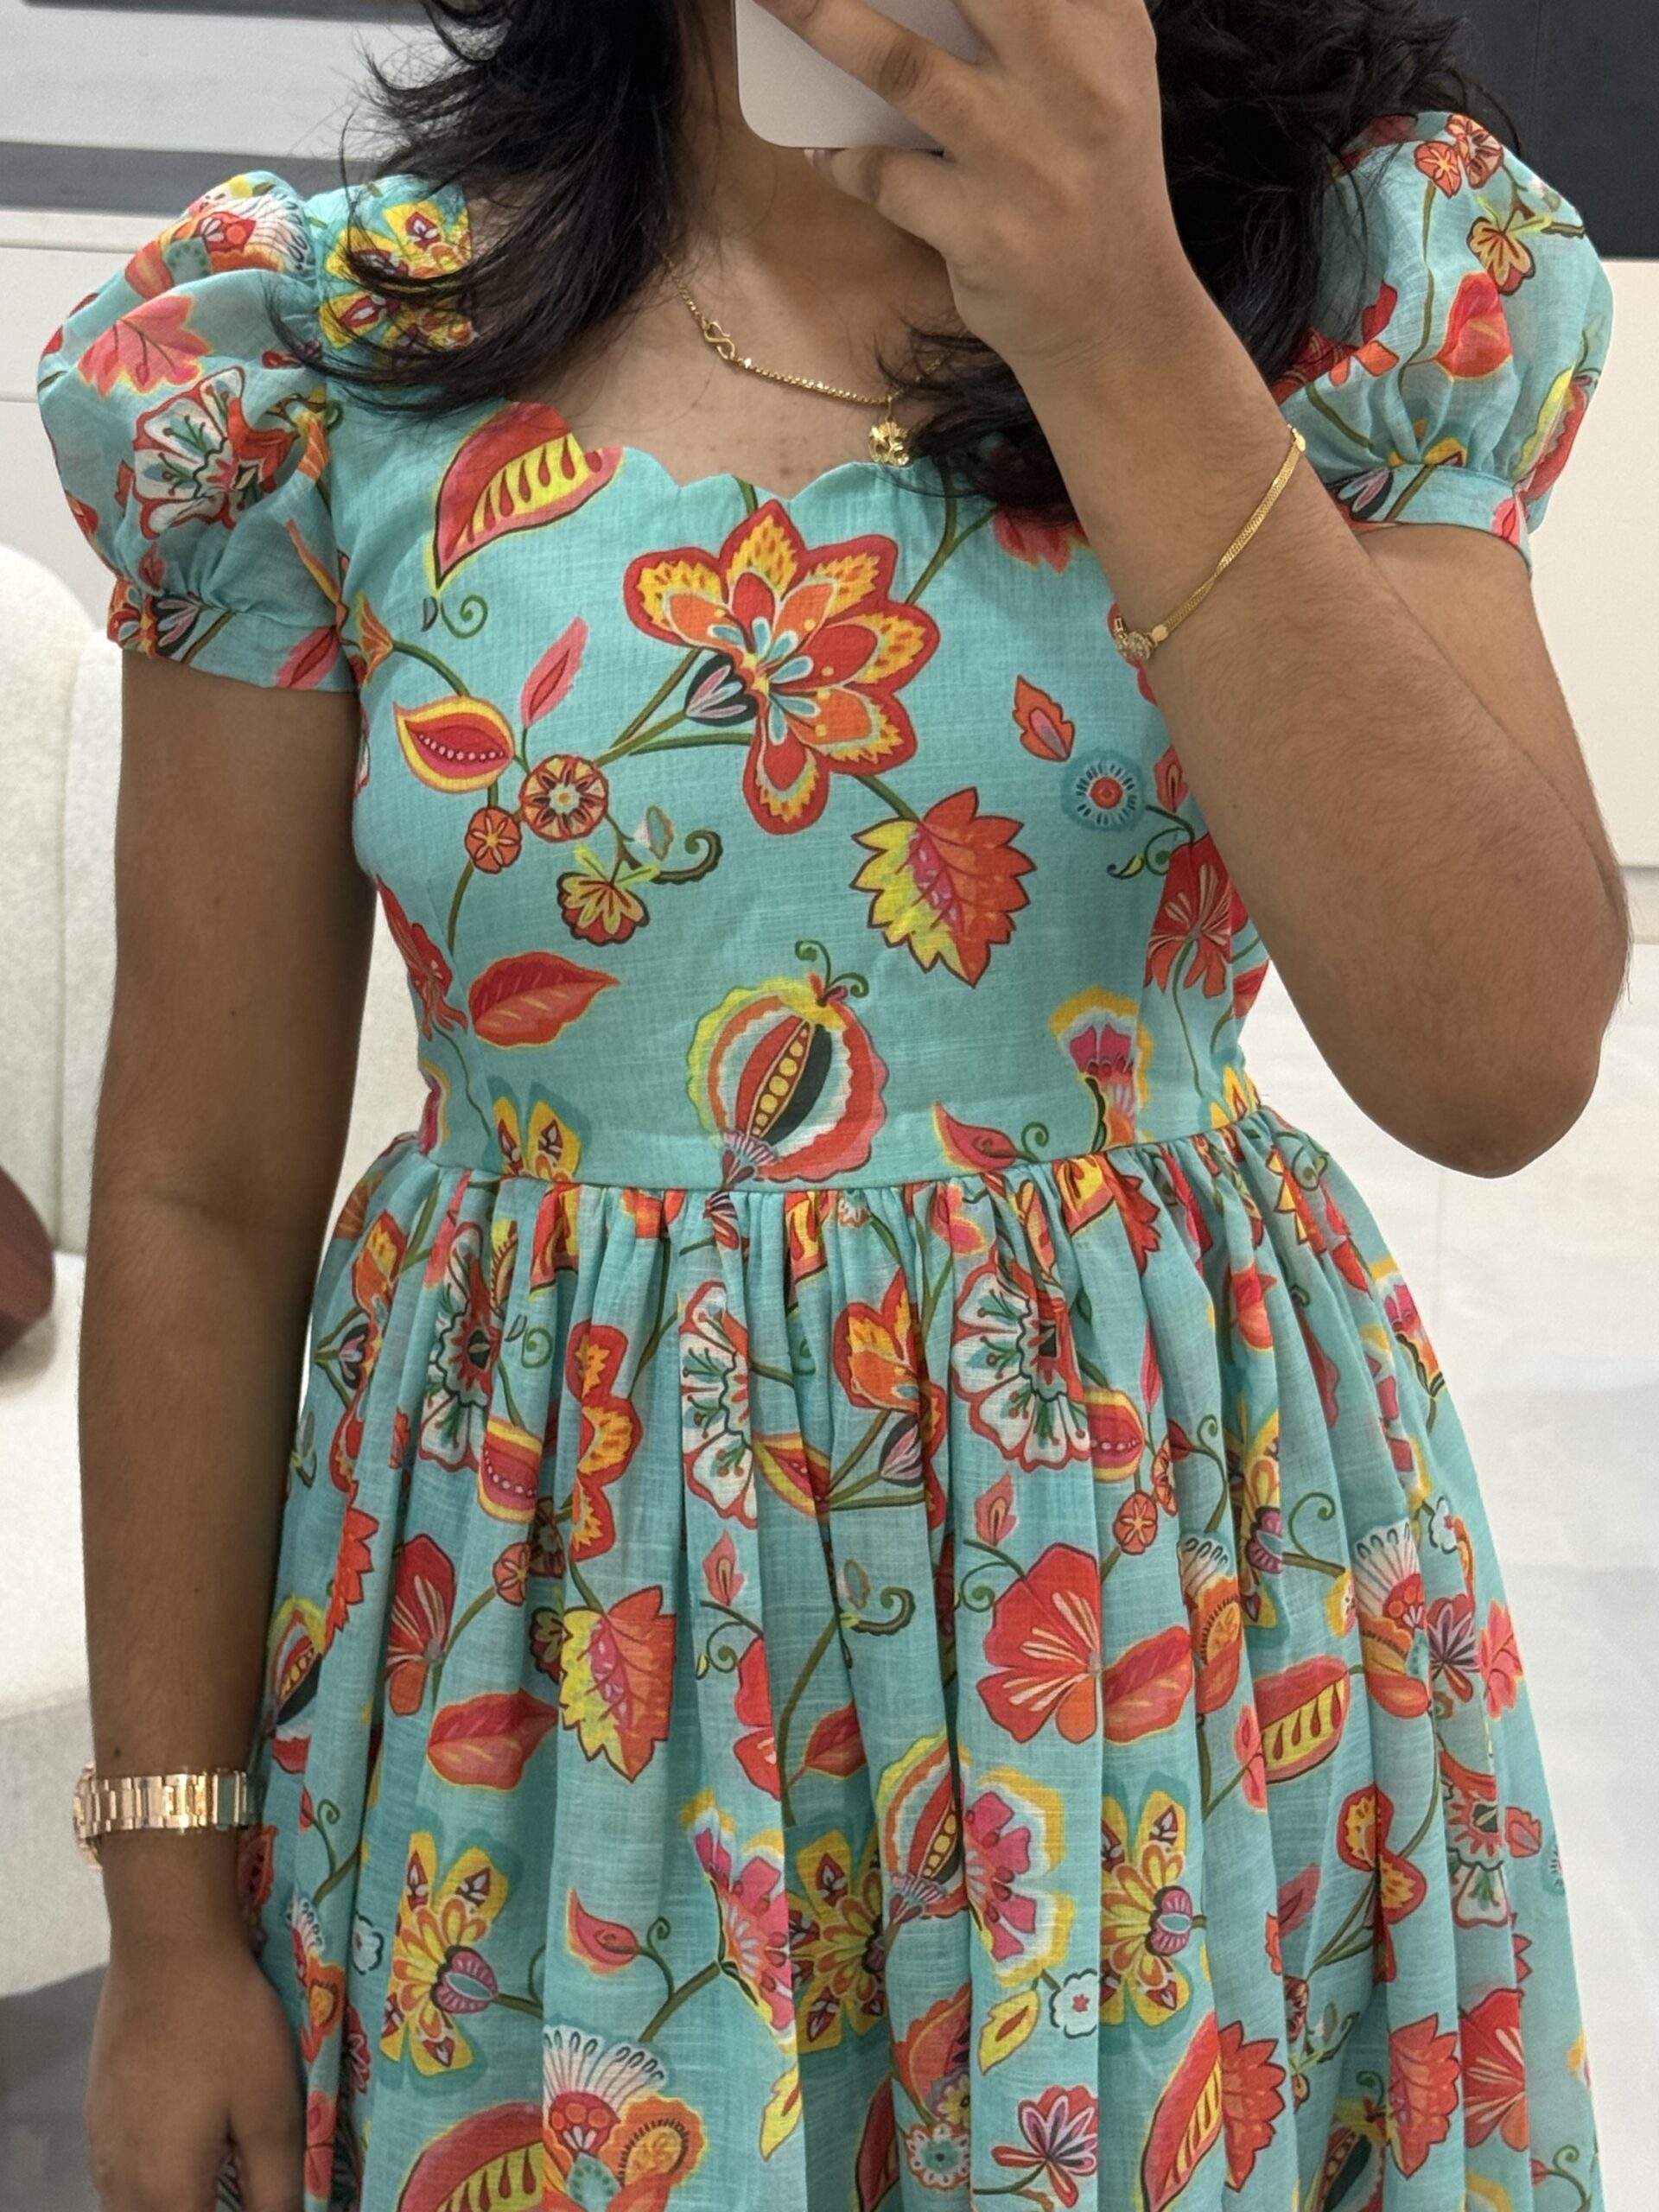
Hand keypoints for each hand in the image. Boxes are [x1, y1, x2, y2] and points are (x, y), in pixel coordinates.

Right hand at [86, 1924, 305, 2211]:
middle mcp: (120, 2180)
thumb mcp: (271, 2107)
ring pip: (128, 2209)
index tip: (256, 2200)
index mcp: (167, 2189)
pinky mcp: (97, 2110)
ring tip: (214, 2183)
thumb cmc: (227, 2024)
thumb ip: (276, 2184)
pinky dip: (147, 2184)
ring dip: (170, 2204)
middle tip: (235, 2190)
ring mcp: (101, 2144)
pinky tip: (181, 2150)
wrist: (167, 1947)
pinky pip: (116, 2176)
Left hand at [752, 0, 1203, 382]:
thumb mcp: (1108, 72)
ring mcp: (1024, 159)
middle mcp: (1072, 80)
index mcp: (1105, 26)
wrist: (1120, 321)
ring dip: (822, 20)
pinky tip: (827, 150)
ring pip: (903, 65)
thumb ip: (1059, 6)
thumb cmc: (1096, 182)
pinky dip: (844, 158)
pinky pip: (886, 177)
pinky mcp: (984, 231)